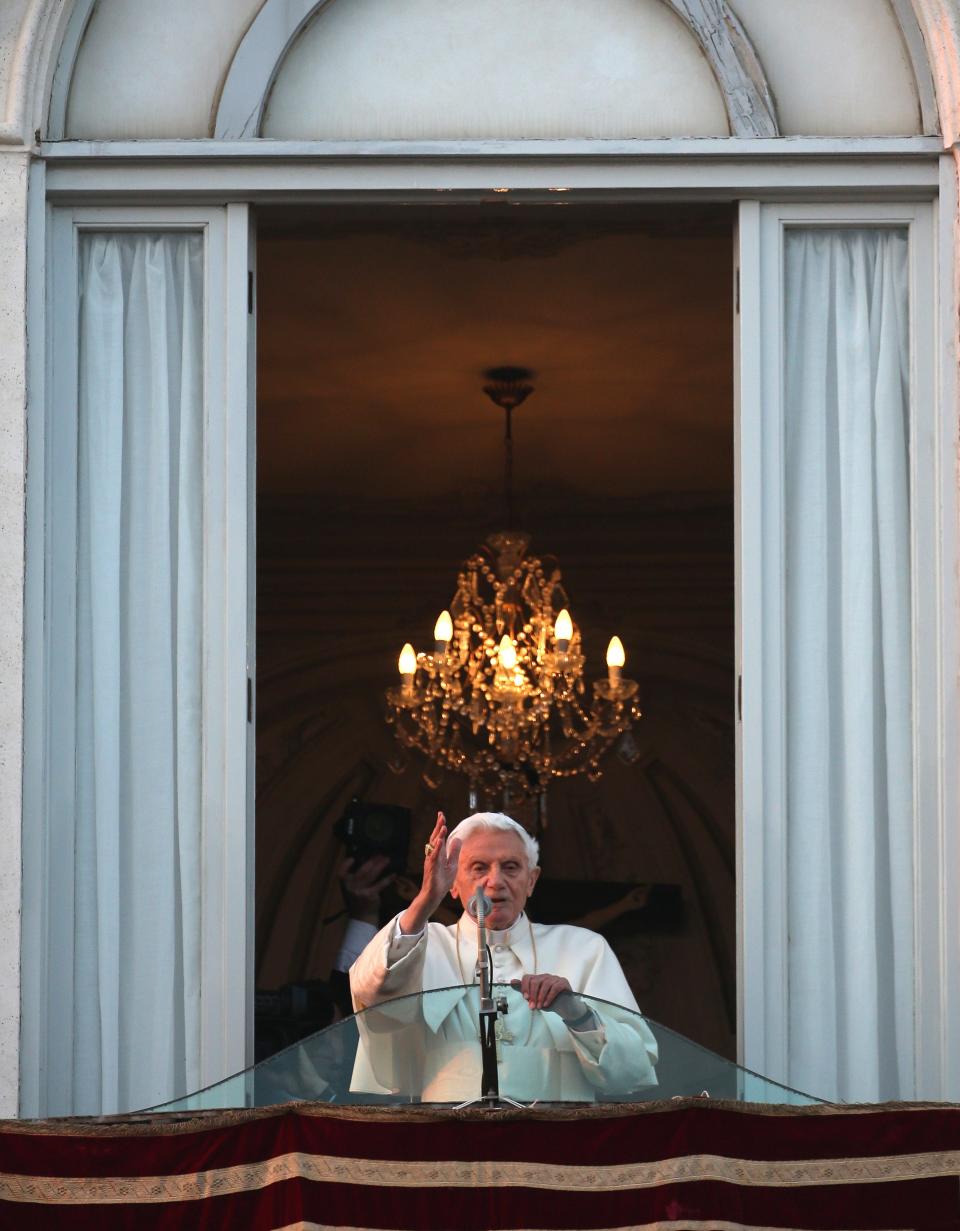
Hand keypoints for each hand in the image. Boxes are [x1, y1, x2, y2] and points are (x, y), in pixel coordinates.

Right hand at [338, 854, 393, 923]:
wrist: (362, 917)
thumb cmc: (358, 898)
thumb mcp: (352, 887)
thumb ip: (355, 876)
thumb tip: (366, 858)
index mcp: (345, 883)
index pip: (341, 873)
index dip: (346, 865)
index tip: (352, 858)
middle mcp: (351, 887)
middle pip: (362, 871)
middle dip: (372, 861)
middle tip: (380, 854)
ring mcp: (360, 892)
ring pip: (371, 875)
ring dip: (380, 866)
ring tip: (387, 859)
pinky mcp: (370, 896)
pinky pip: (380, 885)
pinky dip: (387, 879)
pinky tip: (393, 874)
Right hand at [398, 812, 461, 934]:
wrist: (434, 895)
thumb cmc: (442, 881)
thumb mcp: (452, 865)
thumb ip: (454, 852)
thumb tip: (457, 839)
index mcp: (438, 853)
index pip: (439, 837)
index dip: (440, 826)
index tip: (441, 815)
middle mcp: (433, 855)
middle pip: (435, 838)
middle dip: (438, 826)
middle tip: (441, 815)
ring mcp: (431, 861)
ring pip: (433, 846)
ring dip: (438, 835)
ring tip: (443, 826)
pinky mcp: (431, 868)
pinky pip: (434, 857)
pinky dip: (437, 848)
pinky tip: (440, 841)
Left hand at [513, 973, 572, 1011]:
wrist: (565, 1007)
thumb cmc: (548, 1001)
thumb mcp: (535, 998)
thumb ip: (525, 991)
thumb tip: (512, 982)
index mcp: (537, 979)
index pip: (527, 977)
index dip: (525, 987)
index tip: (525, 998)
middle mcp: (545, 976)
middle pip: (536, 981)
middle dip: (533, 995)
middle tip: (532, 1007)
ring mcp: (555, 978)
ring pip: (545, 984)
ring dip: (541, 997)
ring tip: (539, 1007)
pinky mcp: (563, 982)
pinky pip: (555, 988)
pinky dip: (549, 997)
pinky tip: (546, 1004)